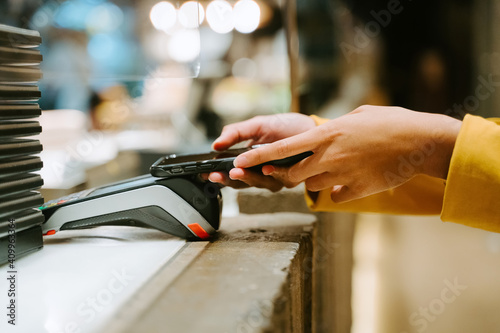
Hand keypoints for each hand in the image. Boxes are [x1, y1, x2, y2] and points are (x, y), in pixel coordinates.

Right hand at [207, 113, 315, 190]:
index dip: (218, 175)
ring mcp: (276, 176)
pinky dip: (271, 174)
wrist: (310, 126)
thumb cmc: (284, 127)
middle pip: (241, 183)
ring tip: (236, 171)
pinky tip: (265, 168)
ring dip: (247, 178)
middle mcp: (261, 172)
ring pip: (258, 183)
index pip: (230, 173)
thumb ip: (235, 133)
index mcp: (250, 161)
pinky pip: (279, 179)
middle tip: (217, 175)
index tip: (206, 174)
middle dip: (228, 179)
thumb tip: (216, 145)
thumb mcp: (256, 125)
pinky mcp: (291, 177)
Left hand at [233, 105, 461, 201]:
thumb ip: (333, 129)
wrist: (420, 141)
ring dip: (318, 179)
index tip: (238, 162)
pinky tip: (352, 179)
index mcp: (325, 135)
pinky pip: (335, 196)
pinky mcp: (356, 191)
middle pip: (292, 174)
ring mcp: (342, 175)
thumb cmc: (390, 123)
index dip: (257, 157)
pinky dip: (338, 191)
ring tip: (338, 167)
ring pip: (313, 185)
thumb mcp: (357, 115)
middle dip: (288, 173)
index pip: (281, 149)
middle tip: (293, 169)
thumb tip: (321, 137)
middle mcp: (328, 156)